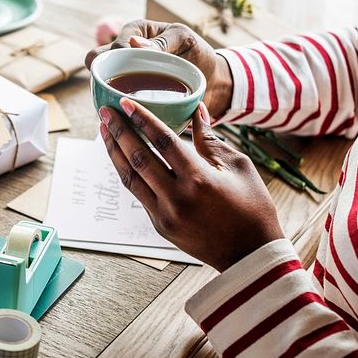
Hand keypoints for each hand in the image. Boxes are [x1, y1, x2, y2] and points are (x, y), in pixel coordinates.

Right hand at [85, 19, 233, 117]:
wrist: (212, 82)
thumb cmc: (198, 54)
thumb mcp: (185, 40)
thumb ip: (162, 42)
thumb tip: (134, 44)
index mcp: (135, 31)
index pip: (114, 44)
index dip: (118, 59)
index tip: (132, 72)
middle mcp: (123, 52)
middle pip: (96, 61)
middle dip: (101, 75)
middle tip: (120, 89)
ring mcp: (123, 73)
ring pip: (99, 82)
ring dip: (104, 93)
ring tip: (120, 105)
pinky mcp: (127, 93)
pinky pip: (111, 99)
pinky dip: (113, 107)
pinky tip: (122, 117)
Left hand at [98, 99, 283, 270]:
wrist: (251, 255)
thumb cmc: (252, 207)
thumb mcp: (239, 167)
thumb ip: (211, 139)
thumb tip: (196, 111)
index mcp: (199, 179)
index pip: (162, 141)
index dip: (142, 119)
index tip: (125, 102)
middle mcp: (177, 197)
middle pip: (138, 158)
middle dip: (118, 131)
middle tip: (105, 112)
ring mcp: (165, 215)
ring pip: (130, 178)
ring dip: (114, 152)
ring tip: (105, 131)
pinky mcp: (160, 226)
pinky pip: (138, 194)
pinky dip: (128, 173)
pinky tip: (121, 157)